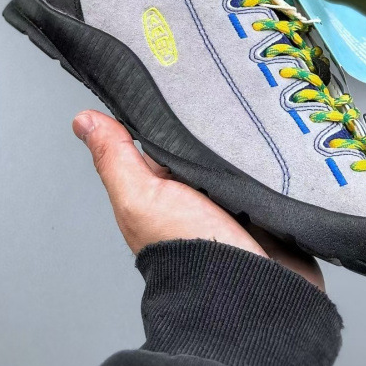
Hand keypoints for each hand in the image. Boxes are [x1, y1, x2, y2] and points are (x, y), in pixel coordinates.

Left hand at [72, 110, 324, 289]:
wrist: (252, 295)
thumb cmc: (191, 253)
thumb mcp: (142, 198)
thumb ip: (116, 159)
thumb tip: (83, 121)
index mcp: (162, 186)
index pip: (160, 133)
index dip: (165, 105)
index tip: (174, 70)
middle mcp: (198, 190)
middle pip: (204, 138)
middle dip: (215, 116)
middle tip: (226, 87)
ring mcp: (238, 195)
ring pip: (242, 149)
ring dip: (250, 134)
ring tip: (257, 105)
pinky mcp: (272, 200)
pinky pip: (275, 166)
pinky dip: (279, 154)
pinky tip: (282, 136)